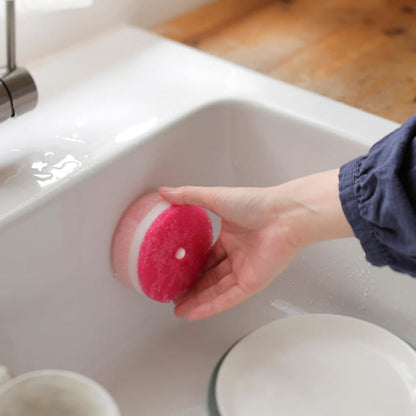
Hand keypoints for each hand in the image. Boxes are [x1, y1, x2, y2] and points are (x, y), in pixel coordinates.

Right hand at [159, 169, 352, 320]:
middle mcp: (238, 255)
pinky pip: (229, 298)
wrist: (283, 215)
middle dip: (192, 287)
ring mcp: (245, 270)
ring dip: (198, 301)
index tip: (176, 272)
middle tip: (174, 294)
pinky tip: (195, 314)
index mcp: (231, 237)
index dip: (192, 266)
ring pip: (217, 290)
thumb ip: (189, 196)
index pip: (208, 256)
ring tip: (178, 309)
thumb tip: (166, 192)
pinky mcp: (253, 282)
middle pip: (210, 276)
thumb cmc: (256, 204)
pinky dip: (211, 307)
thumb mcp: (215, 197)